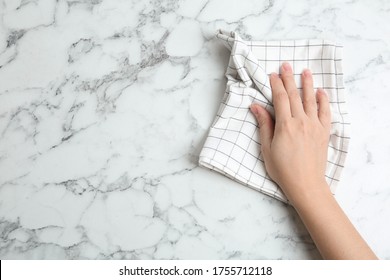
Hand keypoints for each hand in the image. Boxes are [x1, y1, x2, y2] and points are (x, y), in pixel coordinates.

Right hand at [250, 62, 330, 205]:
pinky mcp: (324, 132)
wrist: (305, 184)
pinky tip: (321, 92)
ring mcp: (315, 126)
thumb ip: (264, 125)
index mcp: (285, 125)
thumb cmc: (283, 169)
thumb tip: (256, 106)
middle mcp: (302, 122)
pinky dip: (324, 101)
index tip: (273, 74)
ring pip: (311, 100)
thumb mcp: (267, 148)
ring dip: (308, 84)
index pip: (280, 98)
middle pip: (295, 95)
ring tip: (305, 71)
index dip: (276, 85)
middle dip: (289, 79)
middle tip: (286, 65)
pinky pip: (325, 112)